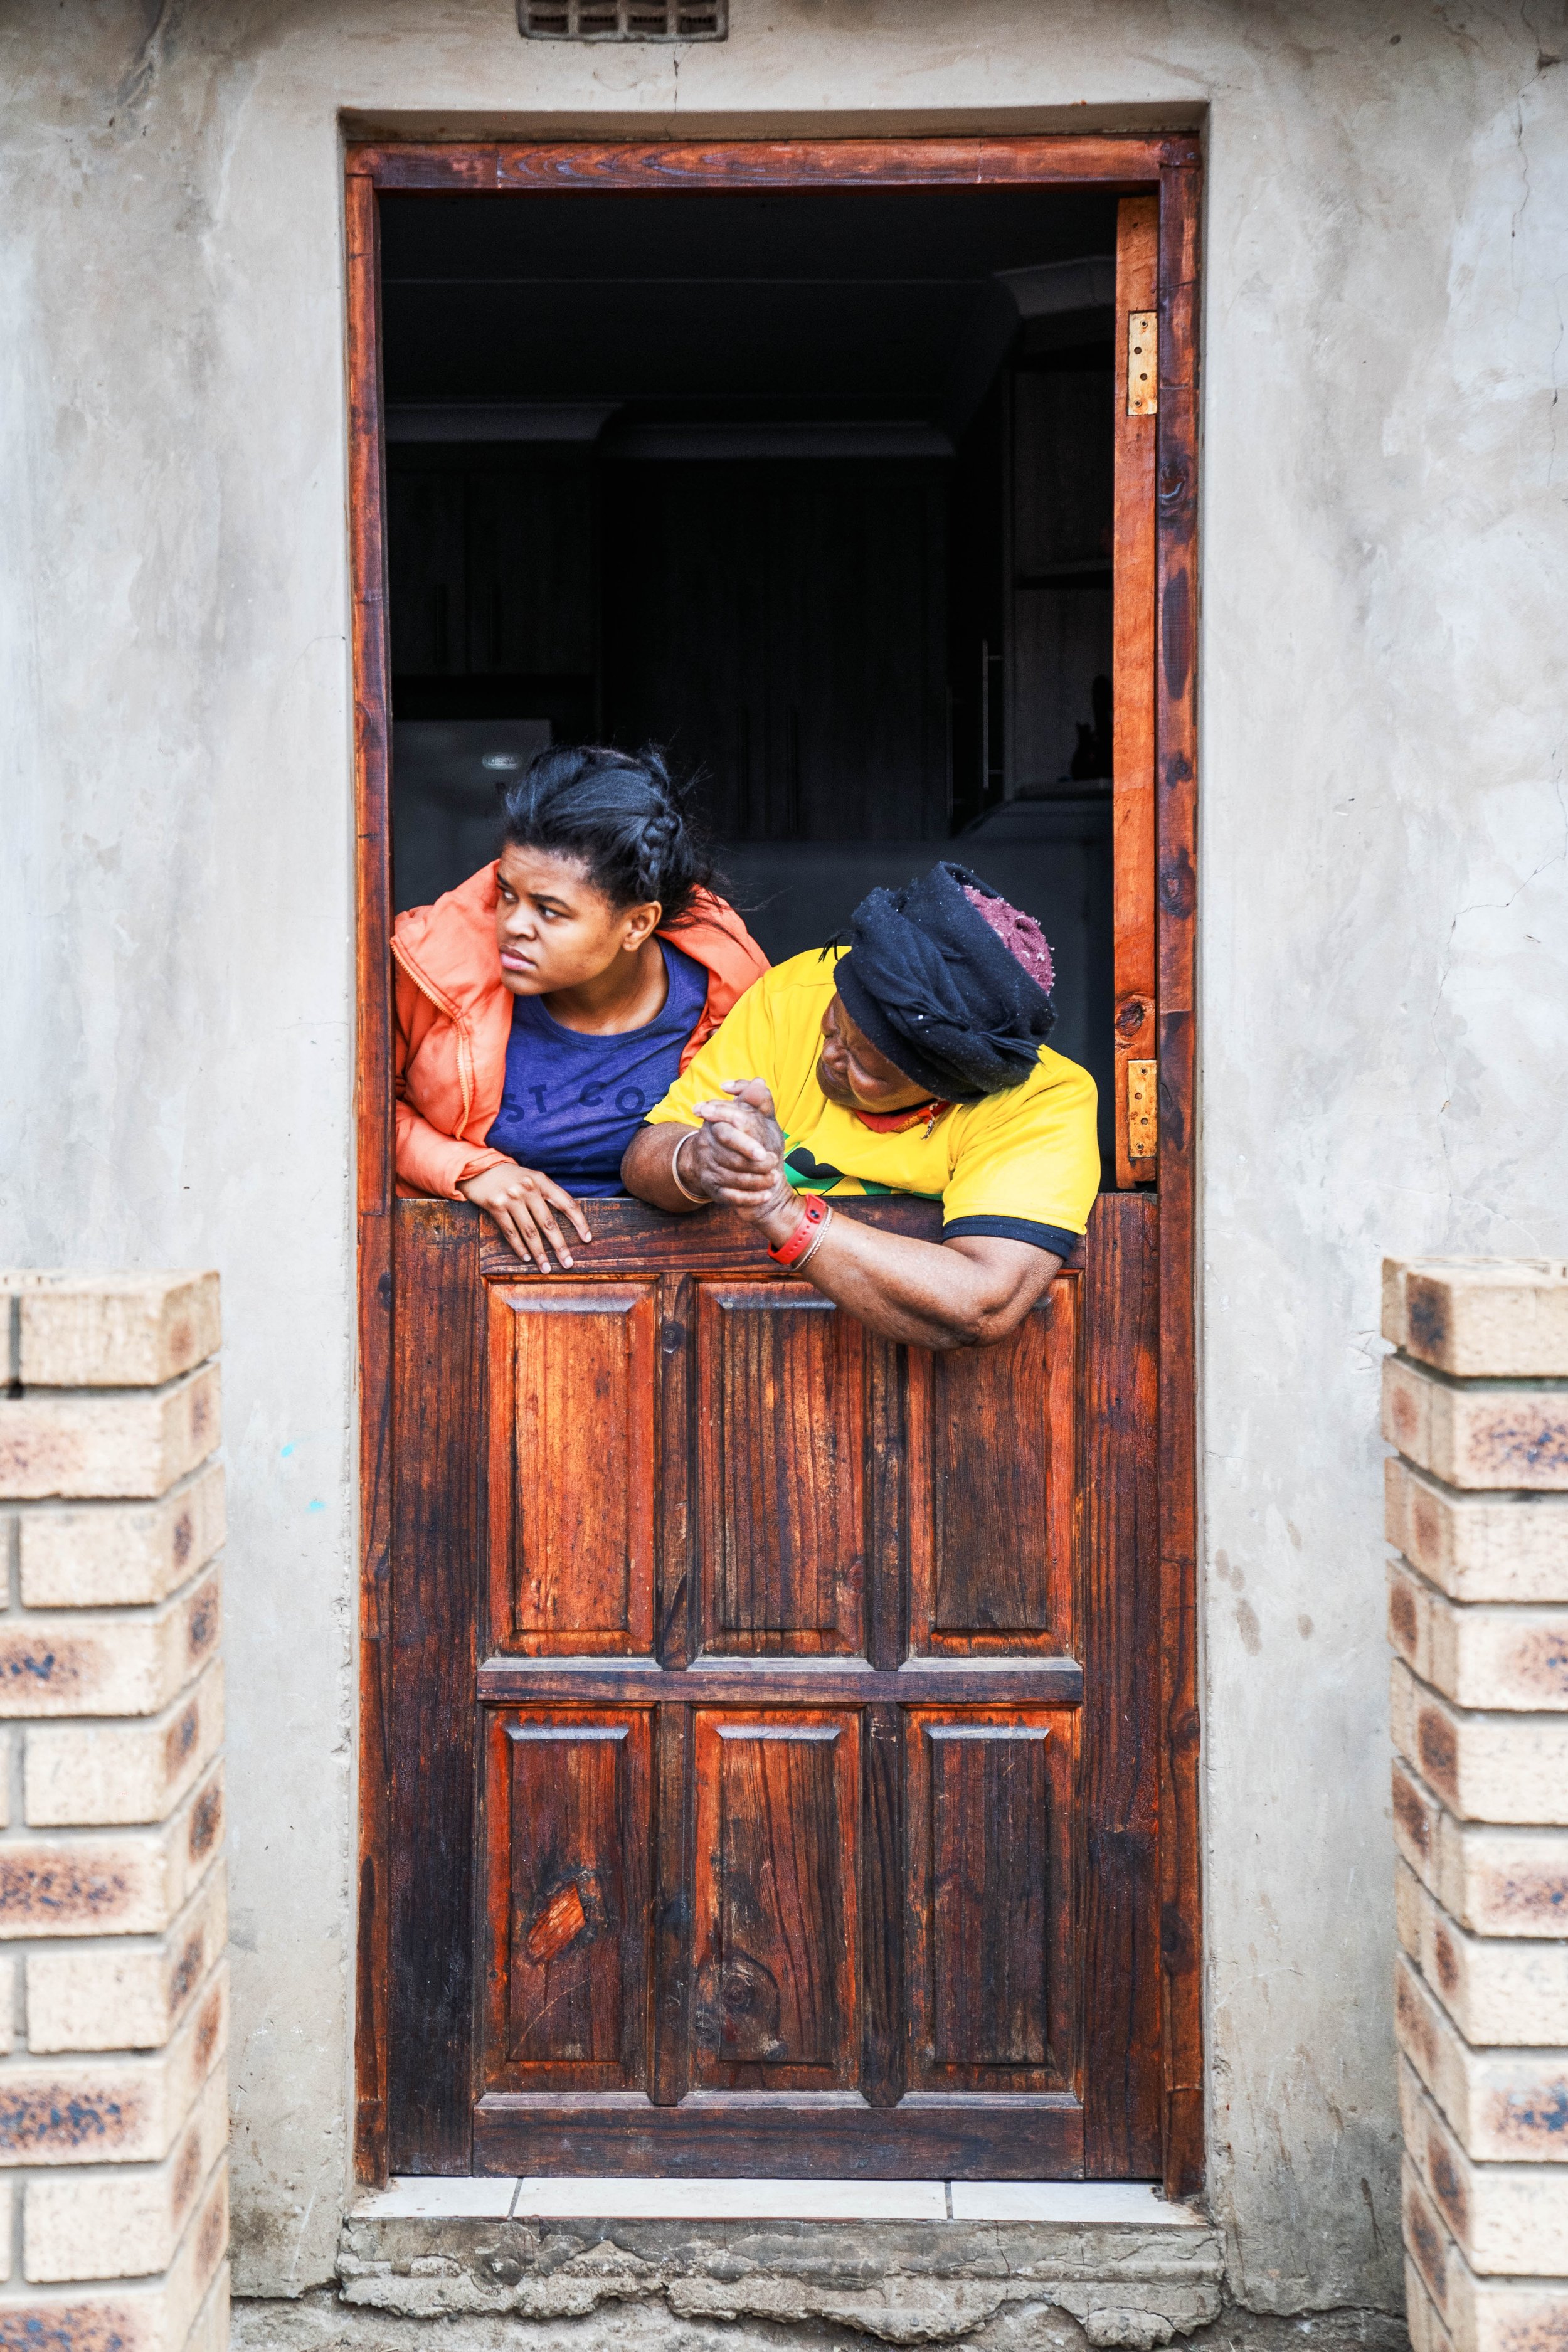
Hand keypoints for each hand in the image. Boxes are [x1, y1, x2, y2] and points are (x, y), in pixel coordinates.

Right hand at [458, 1159, 591, 1272]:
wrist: (479, 1167)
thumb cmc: (510, 1176)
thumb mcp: (531, 1177)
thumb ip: (546, 1193)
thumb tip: (565, 1217)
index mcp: (541, 1181)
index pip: (567, 1203)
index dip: (579, 1222)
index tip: (587, 1238)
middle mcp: (528, 1189)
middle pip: (548, 1223)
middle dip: (560, 1246)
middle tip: (568, 1263)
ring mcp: (511, 1198)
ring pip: (529, 1231)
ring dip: (539, 1253)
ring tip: (546, 1267)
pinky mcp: (495, 1206)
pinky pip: (510, 1232)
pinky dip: (519, 1247)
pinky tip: (526, 1258)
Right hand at [686, 1080, 795, 1233]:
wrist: (723, 1163)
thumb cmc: (744, 1134)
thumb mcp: (753, 1116)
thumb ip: (758, 1100)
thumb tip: (759, 1082)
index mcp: (715, 1123)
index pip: (726, 1131)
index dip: (744, 1142)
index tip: (761, 1152)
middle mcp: (707, 1145)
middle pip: (730, 1157)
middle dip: (754, 1163)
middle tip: (773, 1162)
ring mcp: (708, 1168)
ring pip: (732, 1178)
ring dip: (757, 1180)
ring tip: (775, 1177)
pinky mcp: (713, 1188)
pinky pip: (731, 1197)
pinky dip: (751, 1198)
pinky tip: (767, 1195)